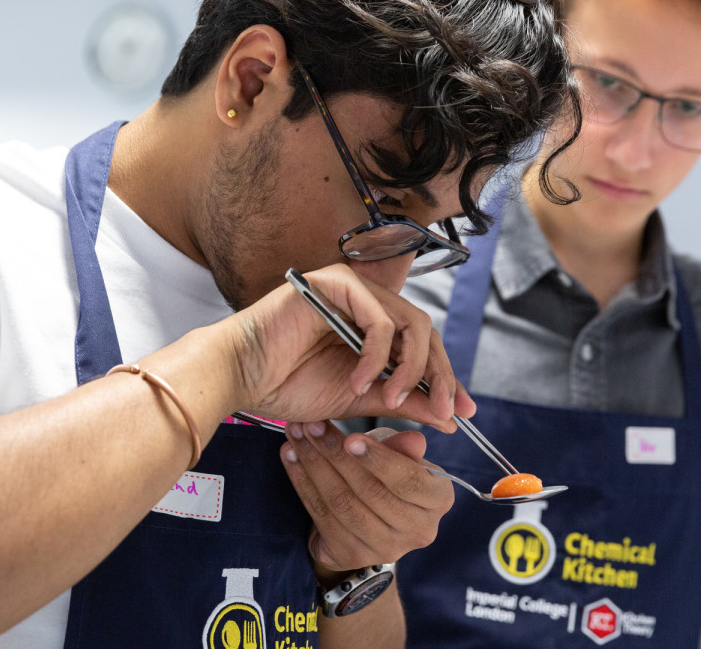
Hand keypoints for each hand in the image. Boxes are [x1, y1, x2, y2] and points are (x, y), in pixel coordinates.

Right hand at [223, 263, 474, 430]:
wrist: (239, 376)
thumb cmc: (286, 385)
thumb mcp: (357, 400)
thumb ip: (400, 402)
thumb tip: (446, 418)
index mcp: (372, 329)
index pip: (424, 347)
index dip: (446, 378)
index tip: (462, 412)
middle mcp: (367, 304)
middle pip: (426, 333)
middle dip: (440, 375)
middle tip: (443, 410)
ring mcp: (353, 290)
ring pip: (410, 323)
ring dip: (410, 368)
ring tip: (391, 399)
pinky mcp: (337, 283)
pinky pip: (379, 318)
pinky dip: (377, 355)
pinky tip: (360, 381)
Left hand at [280, 424, 453, 572]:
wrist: (369, 521)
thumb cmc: (390, 476)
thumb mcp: (402, 456)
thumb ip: (404, 448)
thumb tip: (414, 439)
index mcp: (438, 500)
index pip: (409, 481)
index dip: (379, 460)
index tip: (351, 437)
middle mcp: (418, 531)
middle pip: (370, 491)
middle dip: (336, 455)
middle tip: (312, 426)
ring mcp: (384, 548)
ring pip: (342, 502)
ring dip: (314, 465)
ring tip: (296, 436)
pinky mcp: (350, 554)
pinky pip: (321, 514)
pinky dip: (302, 482)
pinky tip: (290, 456)